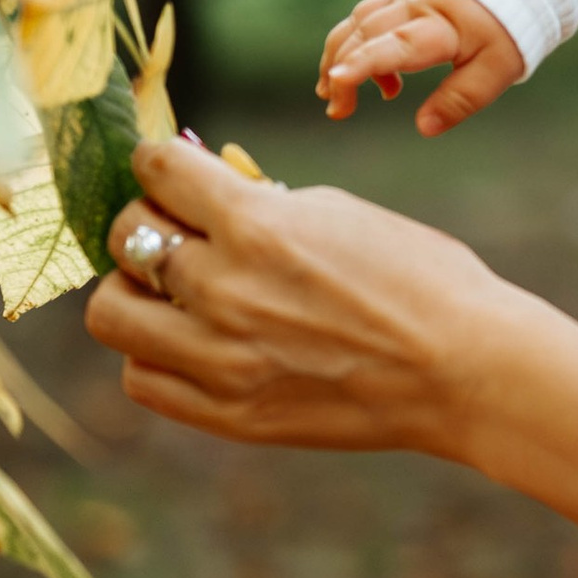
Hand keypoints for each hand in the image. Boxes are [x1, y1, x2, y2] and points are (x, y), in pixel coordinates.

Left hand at [87, 132, 575, 457]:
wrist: (466, 368)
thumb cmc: (420, 278)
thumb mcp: (342, 212)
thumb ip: (265, 202)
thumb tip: (209, 192)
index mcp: (258, 224)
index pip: (156, 169)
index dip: (160, 163)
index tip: (169, 172)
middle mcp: (225, 289)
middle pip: (125, 236)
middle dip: (147, 222)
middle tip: (177, 231)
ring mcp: (221, 358)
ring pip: (111, 315)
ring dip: (135, 294)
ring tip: (170, 295)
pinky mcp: (227, 413)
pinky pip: (143, 379)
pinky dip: (156, 355)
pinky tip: (192, 343)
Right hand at [319, 0, 523, 133]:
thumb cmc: (505, 31)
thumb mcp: (497, 70)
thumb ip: (460, 100)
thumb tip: (424, 128)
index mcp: (441, 26)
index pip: (397, 44)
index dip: (365, 63)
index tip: (337, 80)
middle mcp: (415, 5)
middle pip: (365, 35)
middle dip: (343, 74)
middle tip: (339, 112)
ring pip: (357, 23)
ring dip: (340, 57)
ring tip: (335, 96)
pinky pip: (363, 16)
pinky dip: (351, 44)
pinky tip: (360, 74)